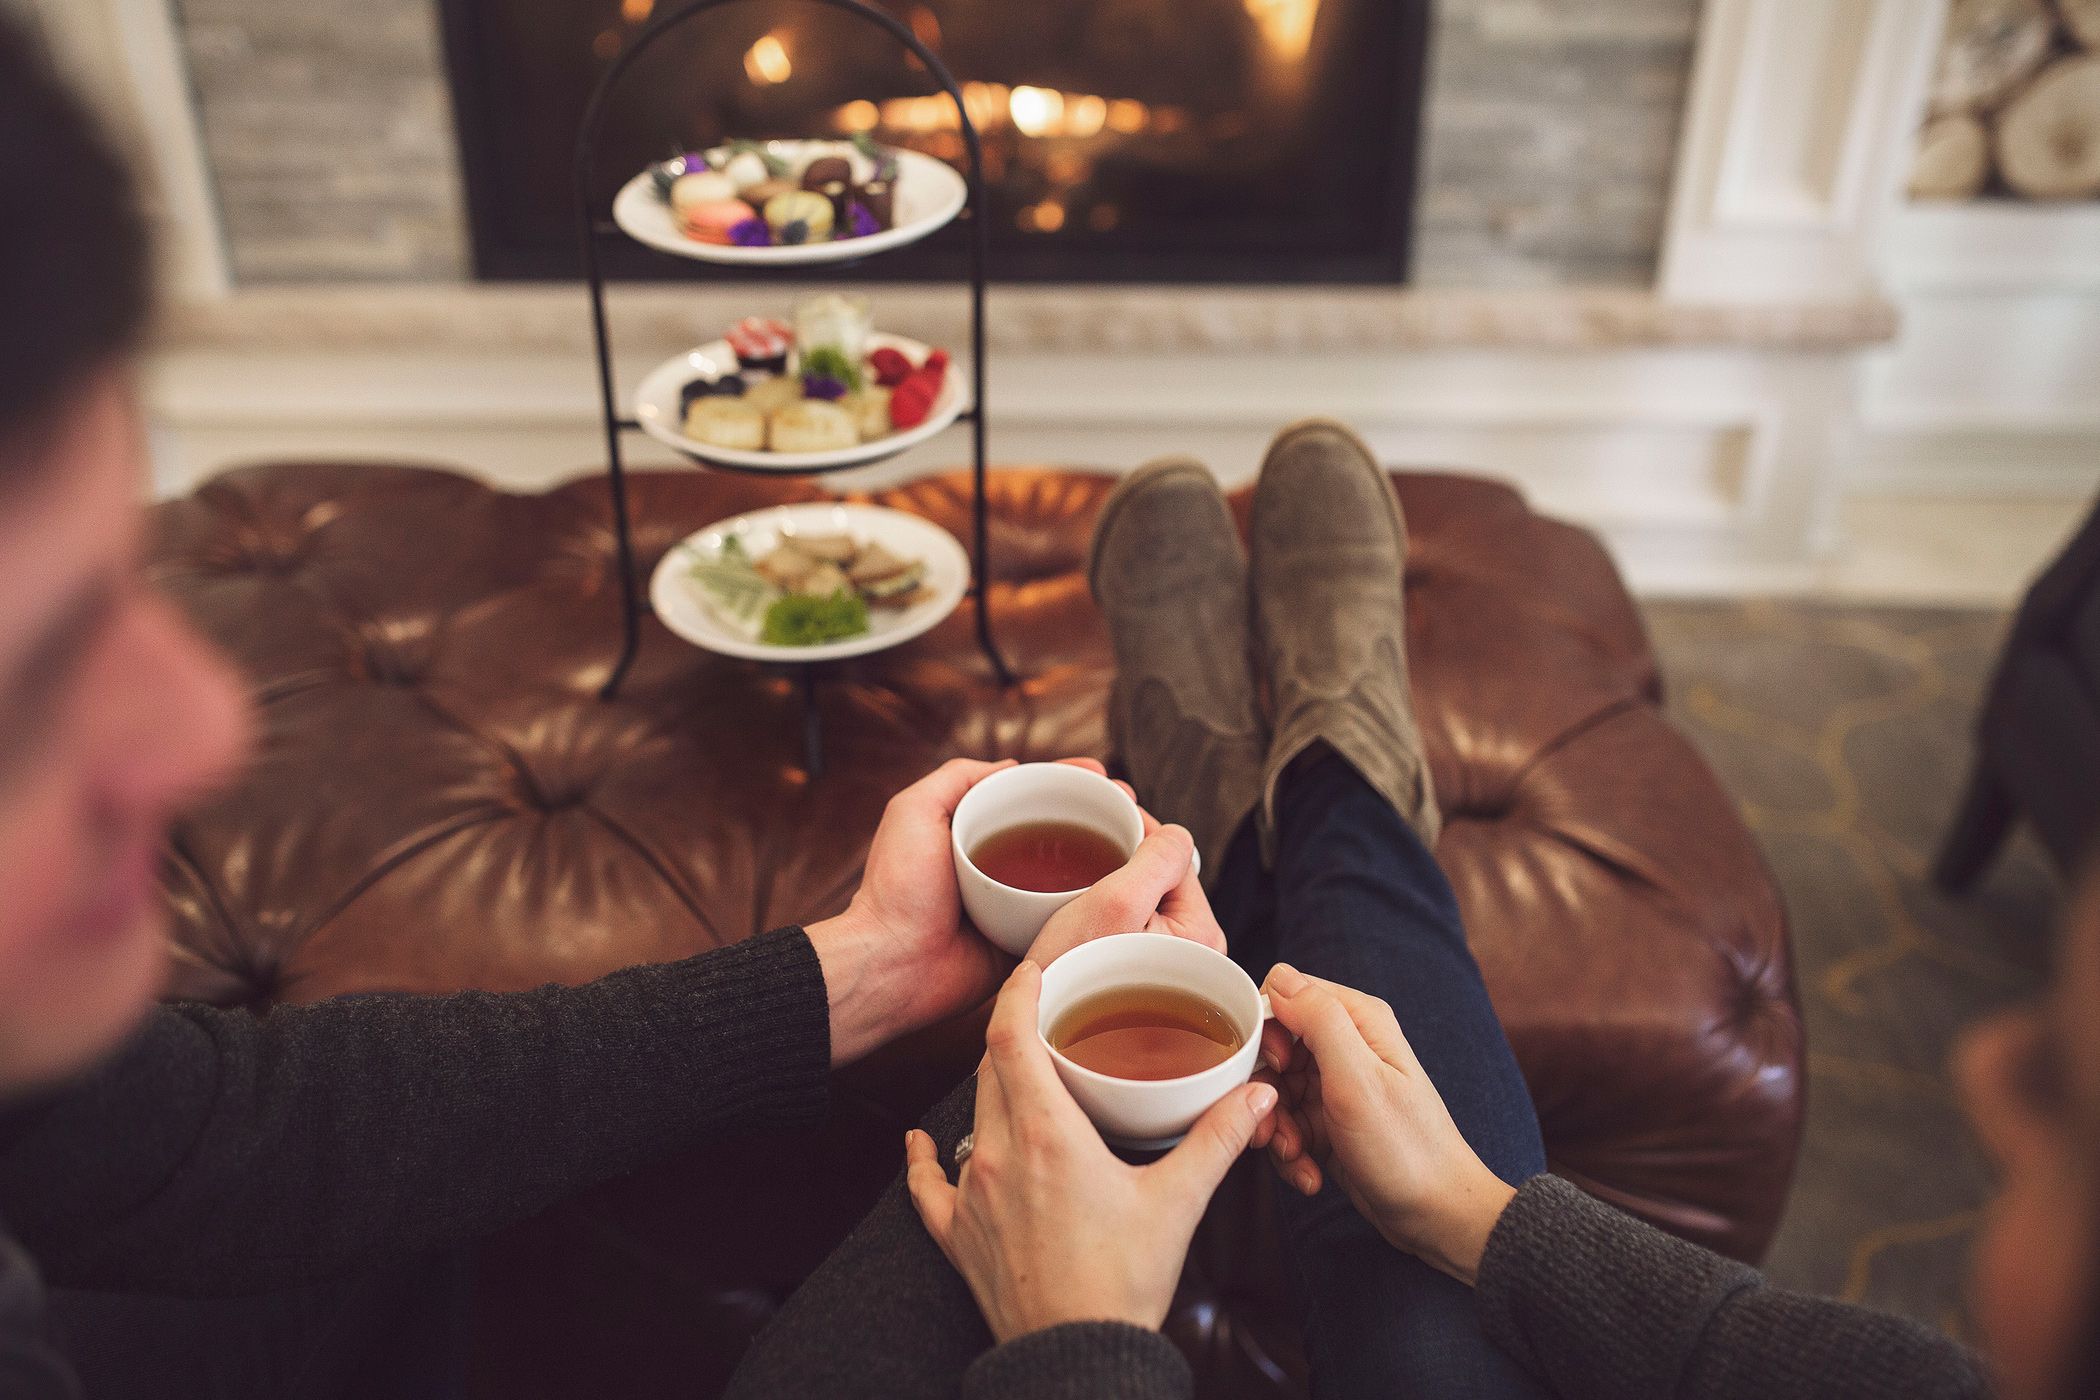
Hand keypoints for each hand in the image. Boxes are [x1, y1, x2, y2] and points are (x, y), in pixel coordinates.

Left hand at [806, 757, 1123, 1066]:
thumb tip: (1011, 765)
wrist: (892, 964)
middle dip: (1102, 818)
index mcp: (977, 835)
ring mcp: (1018, 907)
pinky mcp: (1029, 944)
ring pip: (1074, 878)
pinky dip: (1099, 908)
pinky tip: (1130, 892)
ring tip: (1144, 842)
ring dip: (1110, 859)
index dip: (1069, 784)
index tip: (1103, 775)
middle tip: (1137, 809)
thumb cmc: (896, 889)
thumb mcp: (913, 811)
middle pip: (1062, 835)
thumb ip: (955, 778)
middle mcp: (1002, 869)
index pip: (1032, 799)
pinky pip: (1070, 923)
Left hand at [906, 962, 1275, 1340]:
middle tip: (1044, 1019)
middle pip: (991, 1069)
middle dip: (1015, 1036)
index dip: (1019, 993)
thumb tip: (1258, 1097)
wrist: (1077, 1357)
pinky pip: (929, 1185)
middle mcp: (999, 1153)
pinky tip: (920, 1142)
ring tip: (1017, 1073)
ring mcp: (971, 1195)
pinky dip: (925, 1158)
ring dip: (991, 1089)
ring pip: (970, 1116)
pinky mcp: (958, 1235)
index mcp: (1048, 1134)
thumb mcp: (1178, 1202)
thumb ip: (1218, 1139)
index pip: (1013, 1037)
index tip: (1034, 971)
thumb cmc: (1124, 1284)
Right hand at [1027, 815, 1224, 966]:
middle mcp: (1195, 958)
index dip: (1138, 836)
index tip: (1103, 822)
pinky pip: (1126, 931)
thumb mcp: (1115, 906)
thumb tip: (1175, 833)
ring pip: (1141, 905)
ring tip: (1072, 894)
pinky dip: (1103, 918)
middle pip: (1159, 882)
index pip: (1176, 859)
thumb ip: (1156, 859)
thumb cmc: (1070, 980)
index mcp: (1202, 937)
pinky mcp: (1139, 979)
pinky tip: (1074, 924)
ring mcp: (1168, 970)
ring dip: (1110, 891)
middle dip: (1122, 865)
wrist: (1034, 1044)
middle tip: (1079, 866)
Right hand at [1256, 963, 1515, 1283]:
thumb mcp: (1358, 1079)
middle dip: (1264, 1091)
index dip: (1268, 1029)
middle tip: (1272, 1129)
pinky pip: (1286, 1125)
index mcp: (1358, 1021)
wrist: (1435, 1216)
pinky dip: (1290, 1153)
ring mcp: (1335, 1085)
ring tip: (1297, 1158)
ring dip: (1275, 1129)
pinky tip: (1310, 1174)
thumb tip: (1278, 979)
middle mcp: (1345, 1046)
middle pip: (1271, 1047)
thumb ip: (1319, 1020)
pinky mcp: (1328, 1122)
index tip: (1277, 1070)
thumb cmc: (1406, 1149)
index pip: (1284, 993)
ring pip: (1273, 1091)